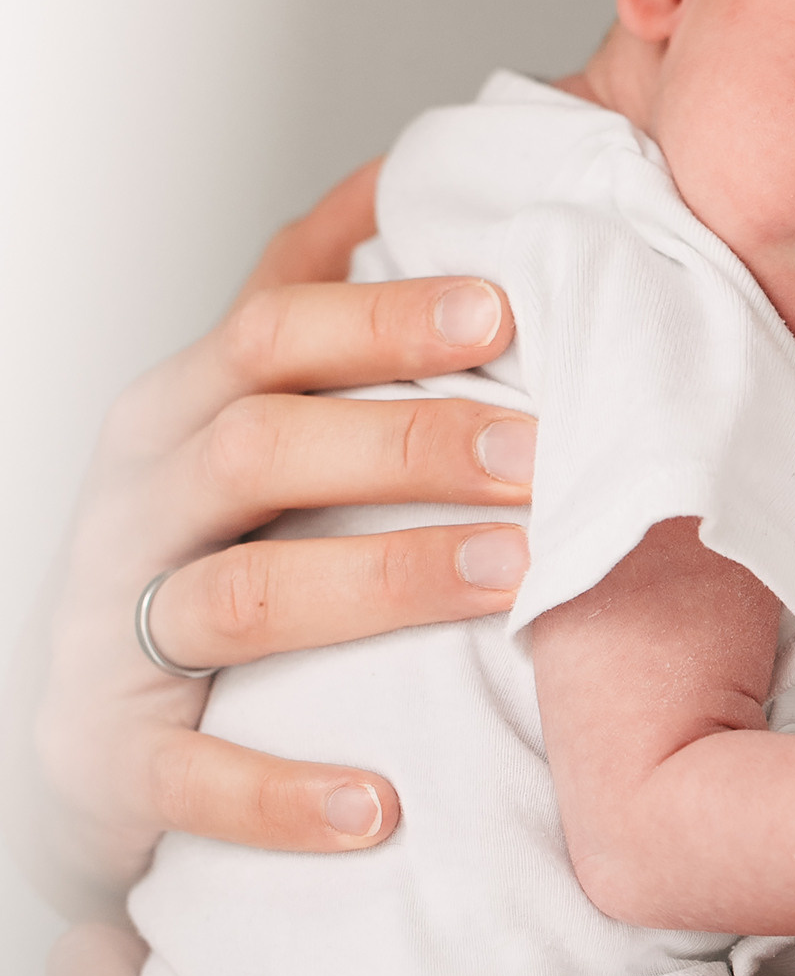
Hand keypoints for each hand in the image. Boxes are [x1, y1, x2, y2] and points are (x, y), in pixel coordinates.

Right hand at [6, 163, 536, 908]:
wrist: (73, 735)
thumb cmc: (197, 553)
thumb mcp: (239, 428)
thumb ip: (322, 322)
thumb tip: (428, 170)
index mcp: (175, 415)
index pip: (267, 328)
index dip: (383, 316)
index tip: (505, 308)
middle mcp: (133, 510)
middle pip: (260, 443)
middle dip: (406, 440)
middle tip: (539, 452)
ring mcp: (110, 636)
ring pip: (240, 593)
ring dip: (381, 582)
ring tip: (504, 580)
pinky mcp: (106, 762)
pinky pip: (194, 776)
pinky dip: (288, 793)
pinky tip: (383, 805)